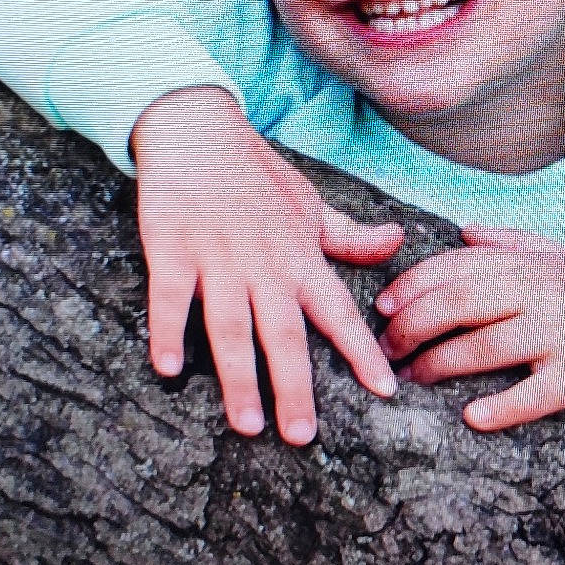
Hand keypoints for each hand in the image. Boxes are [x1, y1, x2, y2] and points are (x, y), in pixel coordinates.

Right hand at [131, 86, 402, 443]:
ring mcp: (217, 258)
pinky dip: (168, 330)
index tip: (385, 390)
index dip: (362, 350)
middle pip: (283, 333)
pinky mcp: (173, 249)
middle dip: (295, 385)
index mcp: (298, 255)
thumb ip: (348, 236)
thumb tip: (396, 242)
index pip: (337, 309)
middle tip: (301, 435)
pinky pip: (170, 297)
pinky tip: (168, 369)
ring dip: (239, 376)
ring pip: (230, 326)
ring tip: (247, 423)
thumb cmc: (256, 173)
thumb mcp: (309, 202)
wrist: (198, 129)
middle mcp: (263, 263)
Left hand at [373, 225, 564, 430]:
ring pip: (483, 347)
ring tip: (410, 378)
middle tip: (384, 350)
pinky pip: (532, 394)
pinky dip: (500, 407)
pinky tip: (472, 418)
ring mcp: (562, 335)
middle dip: (410, 326)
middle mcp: (542, 293)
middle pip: (457, 304)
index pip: (456, 267)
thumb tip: (463, 230)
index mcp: (532, 264)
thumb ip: (513, 244)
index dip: (412, 285)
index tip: (382, 307)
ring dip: (438, 364)